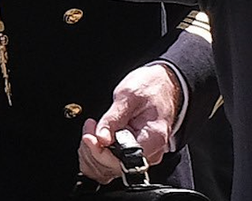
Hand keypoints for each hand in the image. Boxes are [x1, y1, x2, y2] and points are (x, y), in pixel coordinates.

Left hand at [78, 64, 182, 182]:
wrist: (162, 84)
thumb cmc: (151, 87)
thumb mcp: (128, 95)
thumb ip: (113, 118)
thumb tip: (101, 139)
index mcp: (153, 138)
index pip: (123, 161)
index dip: (101, 152)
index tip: (89, 137)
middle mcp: (150, 152)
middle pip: (114, 167)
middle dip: (95, 149)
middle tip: (90, 127)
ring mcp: (142, 154)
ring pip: (110, 167)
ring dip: (94, 151)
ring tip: (93, 128)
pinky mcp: (133, 153)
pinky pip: (111, 161)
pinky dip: (99, 151)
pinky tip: (97, 135)